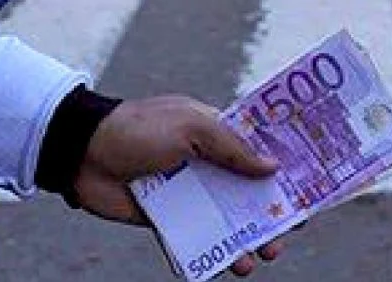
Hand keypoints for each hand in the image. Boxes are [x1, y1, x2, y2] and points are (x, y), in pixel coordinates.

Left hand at [73, 96, 284, 275]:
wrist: (84, 153)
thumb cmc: (140, 128)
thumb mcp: (192, 126)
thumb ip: (232, 147)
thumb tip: (273, 167)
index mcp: (215, 133)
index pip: (258, 152)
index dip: (283, 171)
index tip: (307, 192)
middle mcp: (206, 164)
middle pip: (247, 193)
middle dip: (269, 216)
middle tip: (284, 236)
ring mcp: (187, 192)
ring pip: (225, 220)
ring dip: (245, 239)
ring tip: (257, 258)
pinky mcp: (166, 217)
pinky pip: (195, 238)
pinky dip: (211, 253)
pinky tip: (227, 265)